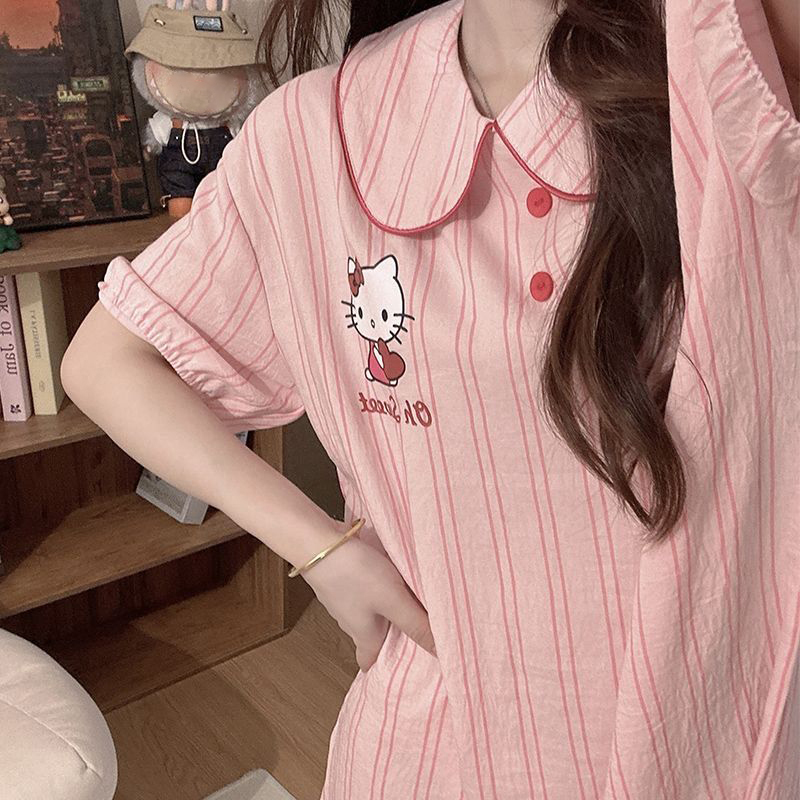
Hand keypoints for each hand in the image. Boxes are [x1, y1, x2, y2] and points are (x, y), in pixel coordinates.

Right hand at [301, 525, 435, 671]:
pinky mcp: (340, 577)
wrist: (316, 542)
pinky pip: (360, 589)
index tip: (397, 671)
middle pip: (371, 635)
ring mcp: (342, 597)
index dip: (382, 667)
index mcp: (363, 634)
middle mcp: (350, 619)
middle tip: (410, 632)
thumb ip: (417, 625)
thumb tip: (443, 655)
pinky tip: (385, 573)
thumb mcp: (393, 600)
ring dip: (383, 608)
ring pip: (366, 610)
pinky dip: (373, 587)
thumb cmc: (355, 573)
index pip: (370, 661)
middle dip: (389, 636)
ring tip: (405, 600)